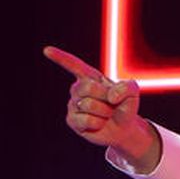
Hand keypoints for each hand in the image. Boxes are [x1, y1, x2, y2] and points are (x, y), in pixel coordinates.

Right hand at [41, 44, 160, 168]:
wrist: (123, 128)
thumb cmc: (125, 106)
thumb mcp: (133, 92)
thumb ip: (128, 87)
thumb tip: (110, 96)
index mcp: (90, 77)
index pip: (74, 65)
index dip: (60, 58)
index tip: (46, 50)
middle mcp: (77, 88)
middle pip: (87, 88)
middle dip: (105, 98)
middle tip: (111, 105)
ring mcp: (73, 104)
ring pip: (88, 105)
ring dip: (104, 112)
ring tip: (105, 115)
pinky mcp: (72, 120)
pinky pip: (85, 119)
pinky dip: (98, 123)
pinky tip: (98, 124)